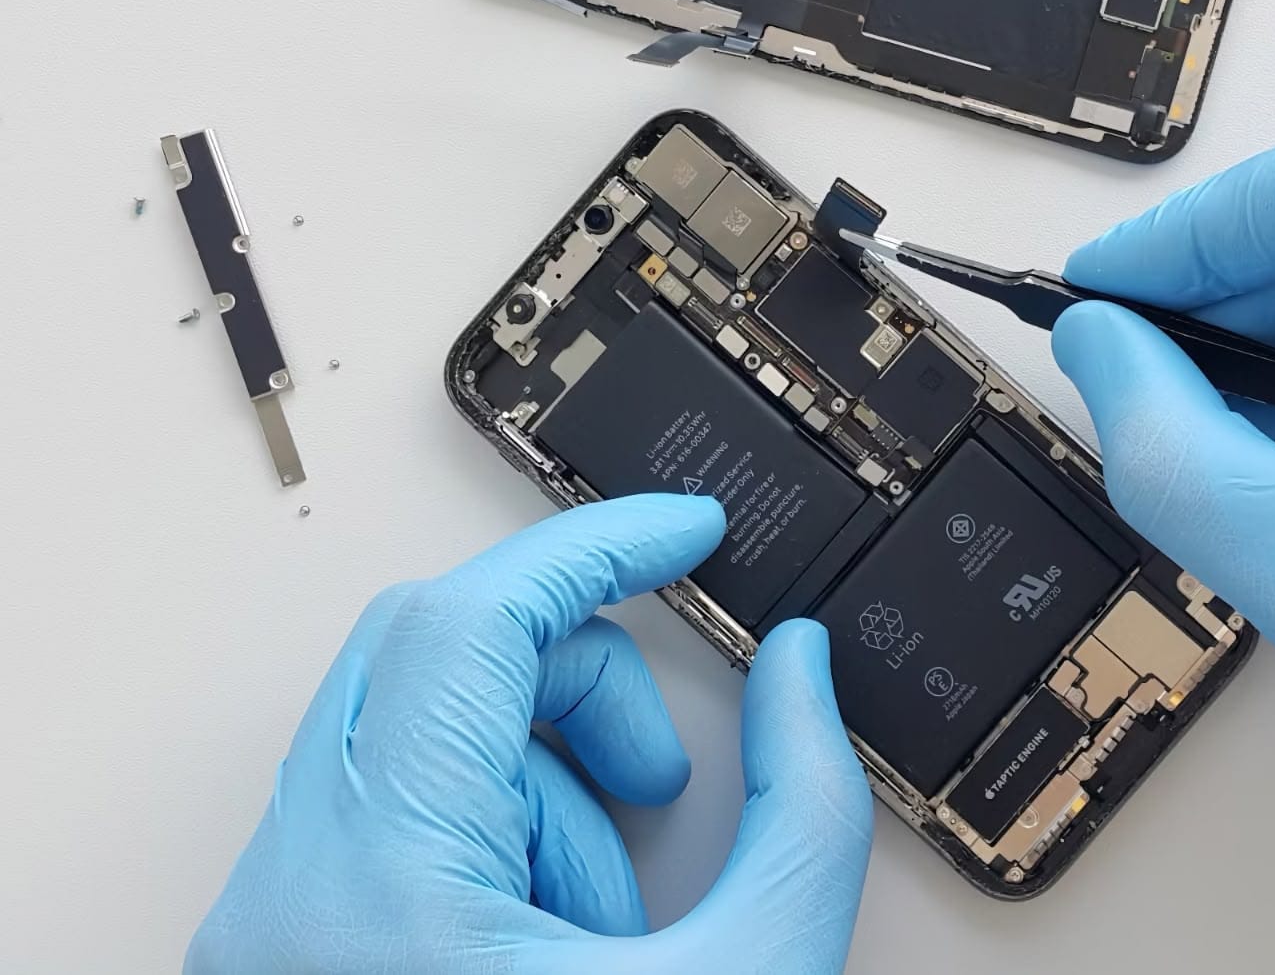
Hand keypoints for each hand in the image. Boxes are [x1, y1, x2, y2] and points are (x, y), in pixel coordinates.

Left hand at [187, 497, 872, 974]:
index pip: (471, 626)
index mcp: (378, 894)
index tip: (682, 529)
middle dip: (573, 683)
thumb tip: (807, 679)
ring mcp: (280, 929)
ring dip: (540, 784)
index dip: (595, 550)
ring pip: (417, 742)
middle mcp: (293, 898)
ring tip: (616, 916)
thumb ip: (805, 813)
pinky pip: (398, 821)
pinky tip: (562, 941)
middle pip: (433, 663)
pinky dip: (497, 841)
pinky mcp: (294, 955)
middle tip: (662, 766)